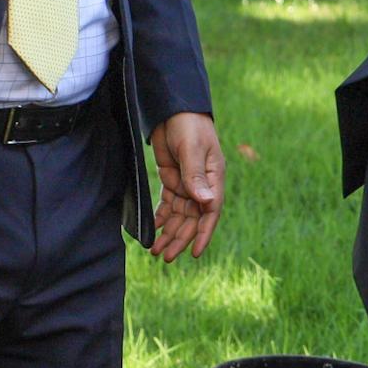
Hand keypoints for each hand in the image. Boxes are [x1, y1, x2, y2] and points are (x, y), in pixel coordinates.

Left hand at [151, 111, 224, 262]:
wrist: (174, 109)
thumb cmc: (189, 126)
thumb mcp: (192, 149)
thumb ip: (196, 176)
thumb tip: (205, 201)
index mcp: (213, 179)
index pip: (210, 212)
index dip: (203, 234)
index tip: (195, 253)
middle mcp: (202, 186)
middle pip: (193, 219)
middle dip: (180, 239)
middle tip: (165, 257)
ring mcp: (188, 184)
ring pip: (180, 216)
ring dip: (170, 233)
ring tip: (156, 251)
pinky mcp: (173, 180)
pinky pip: (169, 205)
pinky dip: (162, 218)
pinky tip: (154, 230)